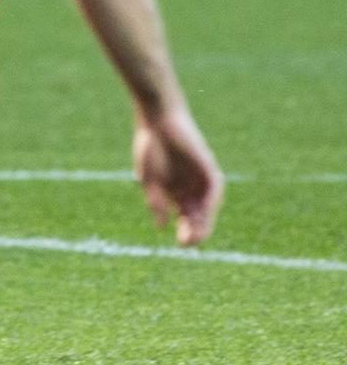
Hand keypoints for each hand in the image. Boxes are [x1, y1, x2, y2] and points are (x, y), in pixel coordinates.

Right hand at [132, 107, 223, 246]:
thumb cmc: (150, 147)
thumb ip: (156, 202)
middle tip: (190, 244)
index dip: (185, 232)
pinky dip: (212, 202)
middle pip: (199, 216)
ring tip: (199, 234)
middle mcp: (191, 188)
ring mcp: (201, 179)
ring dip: (206, 221)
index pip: (185, 218)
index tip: (181, 245)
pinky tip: (206, 211)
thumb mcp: (149, 180)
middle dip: (196, 231)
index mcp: (176, 193)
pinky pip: (215, 189)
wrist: (158, 120)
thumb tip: (162, 226)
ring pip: (209, 206)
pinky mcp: (208, 167)